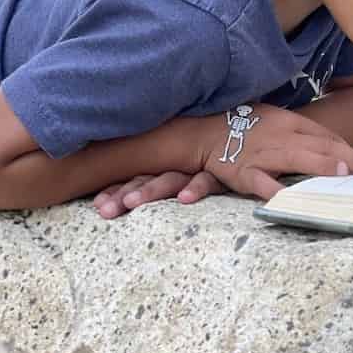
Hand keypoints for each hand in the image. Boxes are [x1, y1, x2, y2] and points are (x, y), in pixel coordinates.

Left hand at [93, 170, 224, 218]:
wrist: (254, 141)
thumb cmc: (217, 165)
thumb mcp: (187, 178)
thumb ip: (162, 187)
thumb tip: (126, 211)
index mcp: (167, 168)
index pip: (137, 179)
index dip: (116, 191)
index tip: (97, 206)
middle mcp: (180, 167)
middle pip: (147, 179)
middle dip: (124, 194)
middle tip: (105, 210)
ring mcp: (199, 168)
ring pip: (170, 178)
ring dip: (150, 190)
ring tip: (131, 203)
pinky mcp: (223, 172)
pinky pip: (208, 179)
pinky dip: (196, 187)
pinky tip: (185, 198)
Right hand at [202, 103, 352, 200]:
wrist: (202, 130)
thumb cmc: (243, 125)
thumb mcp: (275, 119)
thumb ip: (301, 133)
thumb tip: (332, 149)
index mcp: (290, 122)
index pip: (326, 137)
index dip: (350, 151)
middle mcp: (281, 135)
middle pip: (321, 146)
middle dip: (349, 159)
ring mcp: (263, 153)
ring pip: (297, 159)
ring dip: (320, 166)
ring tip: (343, 175)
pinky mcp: (243, 171)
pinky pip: (261, 182)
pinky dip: (274, 189)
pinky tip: (289, 199)